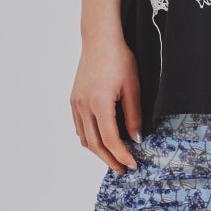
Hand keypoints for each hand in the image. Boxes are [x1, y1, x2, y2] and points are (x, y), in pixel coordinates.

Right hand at [71, 36, 142, 172]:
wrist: (100, 41)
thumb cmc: (119, 59)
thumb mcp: (133, 87)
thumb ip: (134, 115)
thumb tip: (136, 139)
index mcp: (99, 104)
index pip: (110, 140)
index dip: (122, 155)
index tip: (132, 164)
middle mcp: (83, 106)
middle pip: (94, 144)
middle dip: (109, 160)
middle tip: (123, 169)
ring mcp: (76, 104)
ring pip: (85, 138)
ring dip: (98, 152)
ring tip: (113, 159)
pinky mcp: (74, 100)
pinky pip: (80, 127)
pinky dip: (90, 139)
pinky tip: (101, 141)